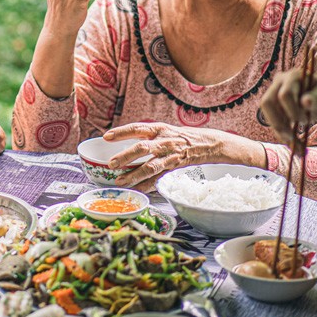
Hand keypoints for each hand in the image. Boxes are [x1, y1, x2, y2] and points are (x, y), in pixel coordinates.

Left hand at [102, 122, 261, 191]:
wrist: (210, 143)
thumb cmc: (183, 136)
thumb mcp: (165, 130)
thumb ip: (148, 136)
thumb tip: (125, 144)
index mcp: (159, 128)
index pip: (137, 128)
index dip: (121, 132)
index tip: (106, 136)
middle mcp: (164, 140)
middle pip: (142, 146)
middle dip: (125, 155)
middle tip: (111, 163)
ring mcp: (171, 154)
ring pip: (150, 165)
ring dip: (134, 174)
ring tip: (120, 180)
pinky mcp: (176, 166)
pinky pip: (159, 176)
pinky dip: (147, 184)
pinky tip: (137, 189)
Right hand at [260, 63, 316, 145]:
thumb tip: (305, 102)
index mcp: (292, 76)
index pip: (284, 95)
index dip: (292, 111)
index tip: (306, 121)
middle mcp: (279, 83)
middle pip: (267, 103)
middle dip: (279, 122)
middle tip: (293, 137)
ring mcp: (275, 94)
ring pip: (268, 115)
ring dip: (280, 133)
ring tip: (297, 149)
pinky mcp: (275, 107)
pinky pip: (274, 122)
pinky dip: (284, 137)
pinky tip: (295, 148)